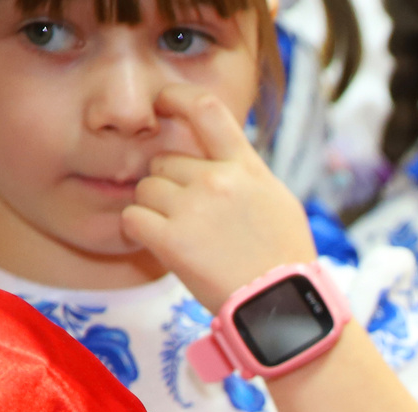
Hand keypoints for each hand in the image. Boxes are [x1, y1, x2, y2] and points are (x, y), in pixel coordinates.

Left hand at [120, 86, 316, 312]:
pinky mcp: (172, 240)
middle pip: (164, 162)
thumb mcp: (278, 203)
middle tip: (192, 219)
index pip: (206, 108)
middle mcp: (218, 180)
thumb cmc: (285, 262)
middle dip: (169, 186)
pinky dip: (140, 232)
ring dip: (155, 211)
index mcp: (247, 168)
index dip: (176, 98)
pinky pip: (132, 218)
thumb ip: (245, 174)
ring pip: (146, 189)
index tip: (162, 103)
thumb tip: (218, 155)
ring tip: (185, 238)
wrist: (282, 308)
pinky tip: (162, 246)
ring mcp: (194, 208)